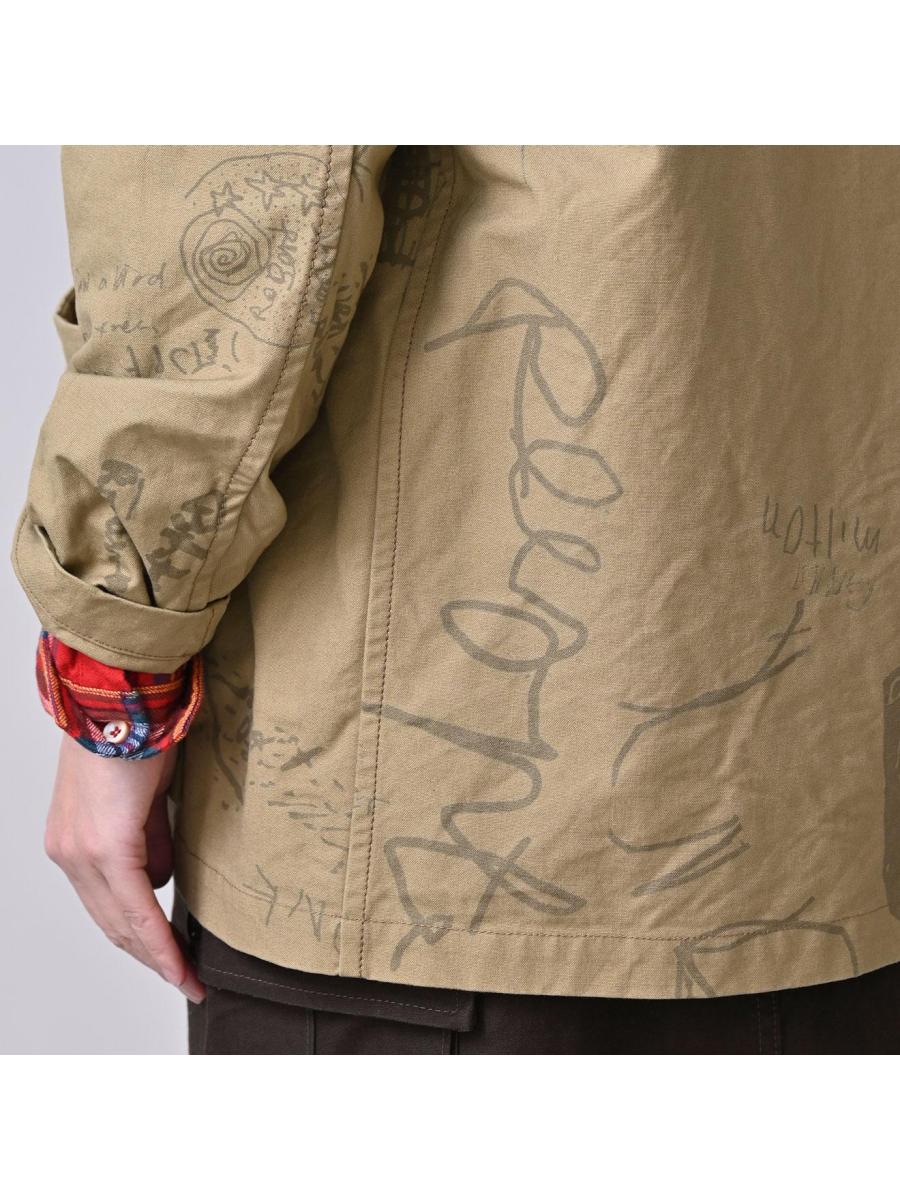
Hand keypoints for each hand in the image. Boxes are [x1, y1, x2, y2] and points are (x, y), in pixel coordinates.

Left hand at [44, 734, 205, 1003]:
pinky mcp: (104, 845)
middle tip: (183, 980)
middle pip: (110, 923)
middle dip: (149, 958)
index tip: (169, 965)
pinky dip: (157, 937)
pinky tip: (177, 960)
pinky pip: (134, 904)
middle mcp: (69, 852)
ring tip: (186, 975)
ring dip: (156, 954)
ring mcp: (81, 851)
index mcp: (74, 841)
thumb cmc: (138, 734)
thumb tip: (159, 878)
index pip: (106, 906)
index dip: (138, 940)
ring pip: (120, 921)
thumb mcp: (143, 797)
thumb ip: (148, 840)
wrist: (124, 700)